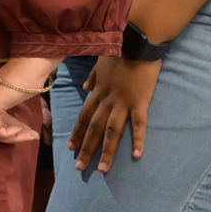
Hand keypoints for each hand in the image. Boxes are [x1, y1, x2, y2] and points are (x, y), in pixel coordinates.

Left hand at [0, 56, 59, 142]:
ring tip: (32, 135)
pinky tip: (23, 130)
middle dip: (12, 135)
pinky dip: (10, 135)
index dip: (9, 131)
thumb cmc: (26, 79)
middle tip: (31, 136)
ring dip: (13, 137)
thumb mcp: (12, 101)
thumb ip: (7, 116)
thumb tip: (16, 132)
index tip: (28, 132)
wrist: (30, 65)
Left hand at [68, 55, 161, 171]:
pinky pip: (138, 124)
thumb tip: (85, 88)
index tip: (69, 148)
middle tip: (79, 168)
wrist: (137, 41)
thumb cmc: (120, 51)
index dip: (76, 133)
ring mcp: (123, 102)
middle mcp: (107, 100)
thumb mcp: (100, 63)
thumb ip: (92, 78)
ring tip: (102, 169)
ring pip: (112, 131)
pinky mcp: (140, 102)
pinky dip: (138, 140)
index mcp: (98, 92)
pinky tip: (137, 156)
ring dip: (107, 151)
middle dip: (86, 149)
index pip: (83, 116)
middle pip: (94, 128)